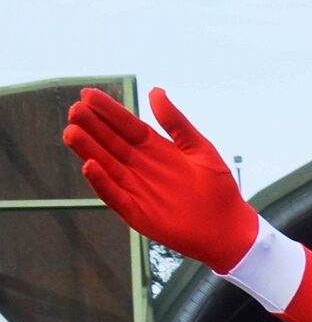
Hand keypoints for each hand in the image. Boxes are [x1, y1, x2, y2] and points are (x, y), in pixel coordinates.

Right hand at [62, 86, 259, 270]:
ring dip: (88, 150)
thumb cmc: (219, 189)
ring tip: (72, 132)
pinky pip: (115, 196)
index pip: (125, 125)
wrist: (230, 230)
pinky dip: (102, 182)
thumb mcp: (200, 149)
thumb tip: (155, 91)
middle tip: (76, 110)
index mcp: (154, 148)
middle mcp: (140, 166)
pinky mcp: (137, 212)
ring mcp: (136, 189)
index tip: (88, 94)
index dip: (108, 110)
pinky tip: (90, 166)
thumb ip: (177, 123)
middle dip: (92, 126)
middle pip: (110, 142)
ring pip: (106, 166)